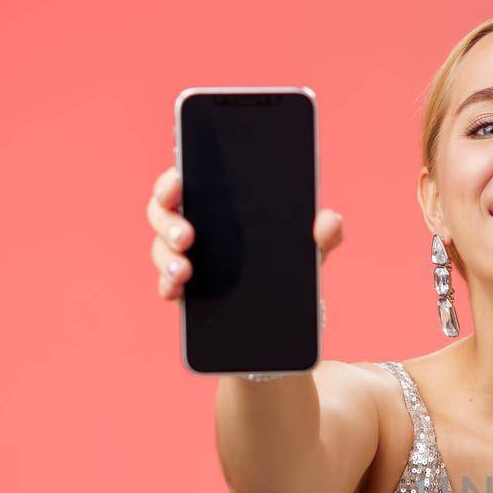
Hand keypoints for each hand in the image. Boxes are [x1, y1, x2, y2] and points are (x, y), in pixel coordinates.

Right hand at [146, 165, 343, 300]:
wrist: (288, 314)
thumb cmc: (293, 265)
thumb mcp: (311, 248)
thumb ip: (325, 234)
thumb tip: (331, 220)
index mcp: (219, 202)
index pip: (185, 179)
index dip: (174, 178)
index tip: (179, 181)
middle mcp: (194, 224)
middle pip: (162, 211)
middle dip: (168, 221)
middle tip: (187, 236)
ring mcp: (185, 257)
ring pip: (160, 249)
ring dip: (167, 257)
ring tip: (185, 270)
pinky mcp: (186, 290)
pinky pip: (167, 285)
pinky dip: (167, 287)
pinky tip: (176, 292)